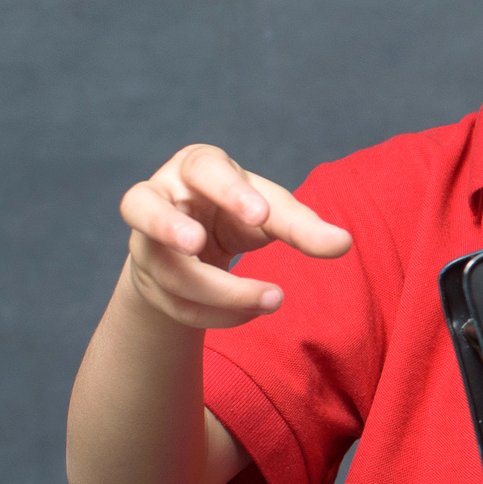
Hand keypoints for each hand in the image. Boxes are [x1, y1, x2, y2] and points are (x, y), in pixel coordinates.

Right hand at [119, 144, 351, 328]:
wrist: (202, 246)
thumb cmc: (240, 213)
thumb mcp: (271, 213)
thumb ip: (302, 227)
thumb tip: (343, 243)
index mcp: (195, 168)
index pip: (204, 169)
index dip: (229, 191)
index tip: (262, 215)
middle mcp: (157, 197)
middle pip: (139, 204)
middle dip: (165, 225)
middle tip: (196, 242)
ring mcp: (144, 241)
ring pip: (165, 269)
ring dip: (219, 292)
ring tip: (273, 299)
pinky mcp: (146, 280)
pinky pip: (175, 304)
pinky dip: (217, 315)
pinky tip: (253, 314)